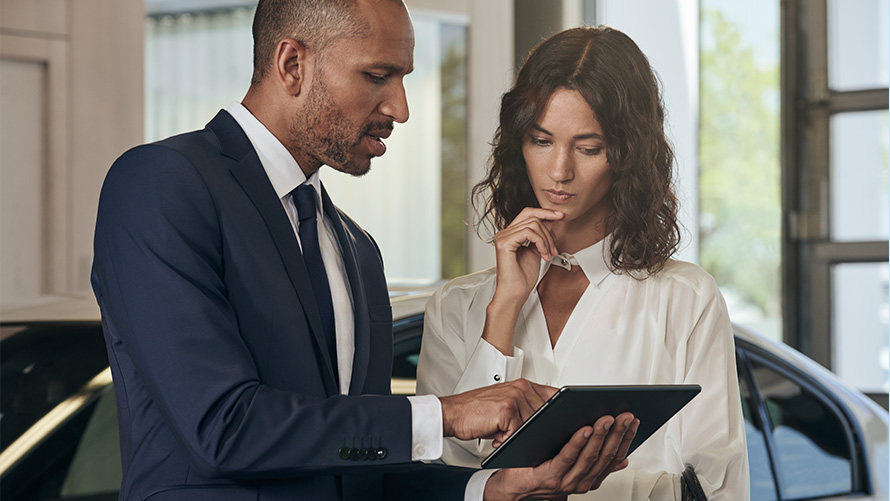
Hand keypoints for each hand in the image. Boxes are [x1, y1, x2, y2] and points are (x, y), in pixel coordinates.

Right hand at [440, 379, 556, 443]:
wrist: (453, 413)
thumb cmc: (476, 411)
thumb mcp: (505, 404)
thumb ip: (525, 407)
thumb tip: (546, 424)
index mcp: (522, 386)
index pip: (553, 396)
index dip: (561, 410)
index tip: (565, 421)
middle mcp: (520, 388)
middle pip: (545, 415)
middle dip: (536, 430)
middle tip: (515, 435)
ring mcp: (515, 397)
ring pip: (533, 425)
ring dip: (518, 436)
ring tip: (501, 434)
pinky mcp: (507, 410)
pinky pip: (518, 432)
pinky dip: (507, 439)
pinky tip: (496, 436)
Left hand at [483, 413, 638, 500]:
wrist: (513, 486)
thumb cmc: (541, 470)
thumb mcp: (574, 467)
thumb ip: (596, 462)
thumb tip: (622, 458)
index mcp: (590, 478)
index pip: (615, 457)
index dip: (626, 438)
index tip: (633, 420)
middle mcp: (581, 482)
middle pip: (605, 456)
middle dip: (618, 433)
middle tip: (624, 415)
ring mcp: (566, 481)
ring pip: (589, 457)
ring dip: (601, 436)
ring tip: (607, 419)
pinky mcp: (550, 476)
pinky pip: (567, 458)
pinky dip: (577, 443)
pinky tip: (584, 429)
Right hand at [491, 208, 563, 303]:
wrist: (515, 294)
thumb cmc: (522, 278)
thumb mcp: (536, 251)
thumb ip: (540, 236)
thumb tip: (550, 220)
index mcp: (510, 234)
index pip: (527, 213)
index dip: (545, 212)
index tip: (560, 216)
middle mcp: (504, 233)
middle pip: (531, 216)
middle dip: (548, 230)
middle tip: (554, 247)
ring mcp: (502, 237)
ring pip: (533, 224)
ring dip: (546, 240)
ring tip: (548, 254)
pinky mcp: (504, 243)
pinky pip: (529, 232)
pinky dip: (541, 242)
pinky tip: (543, 254)